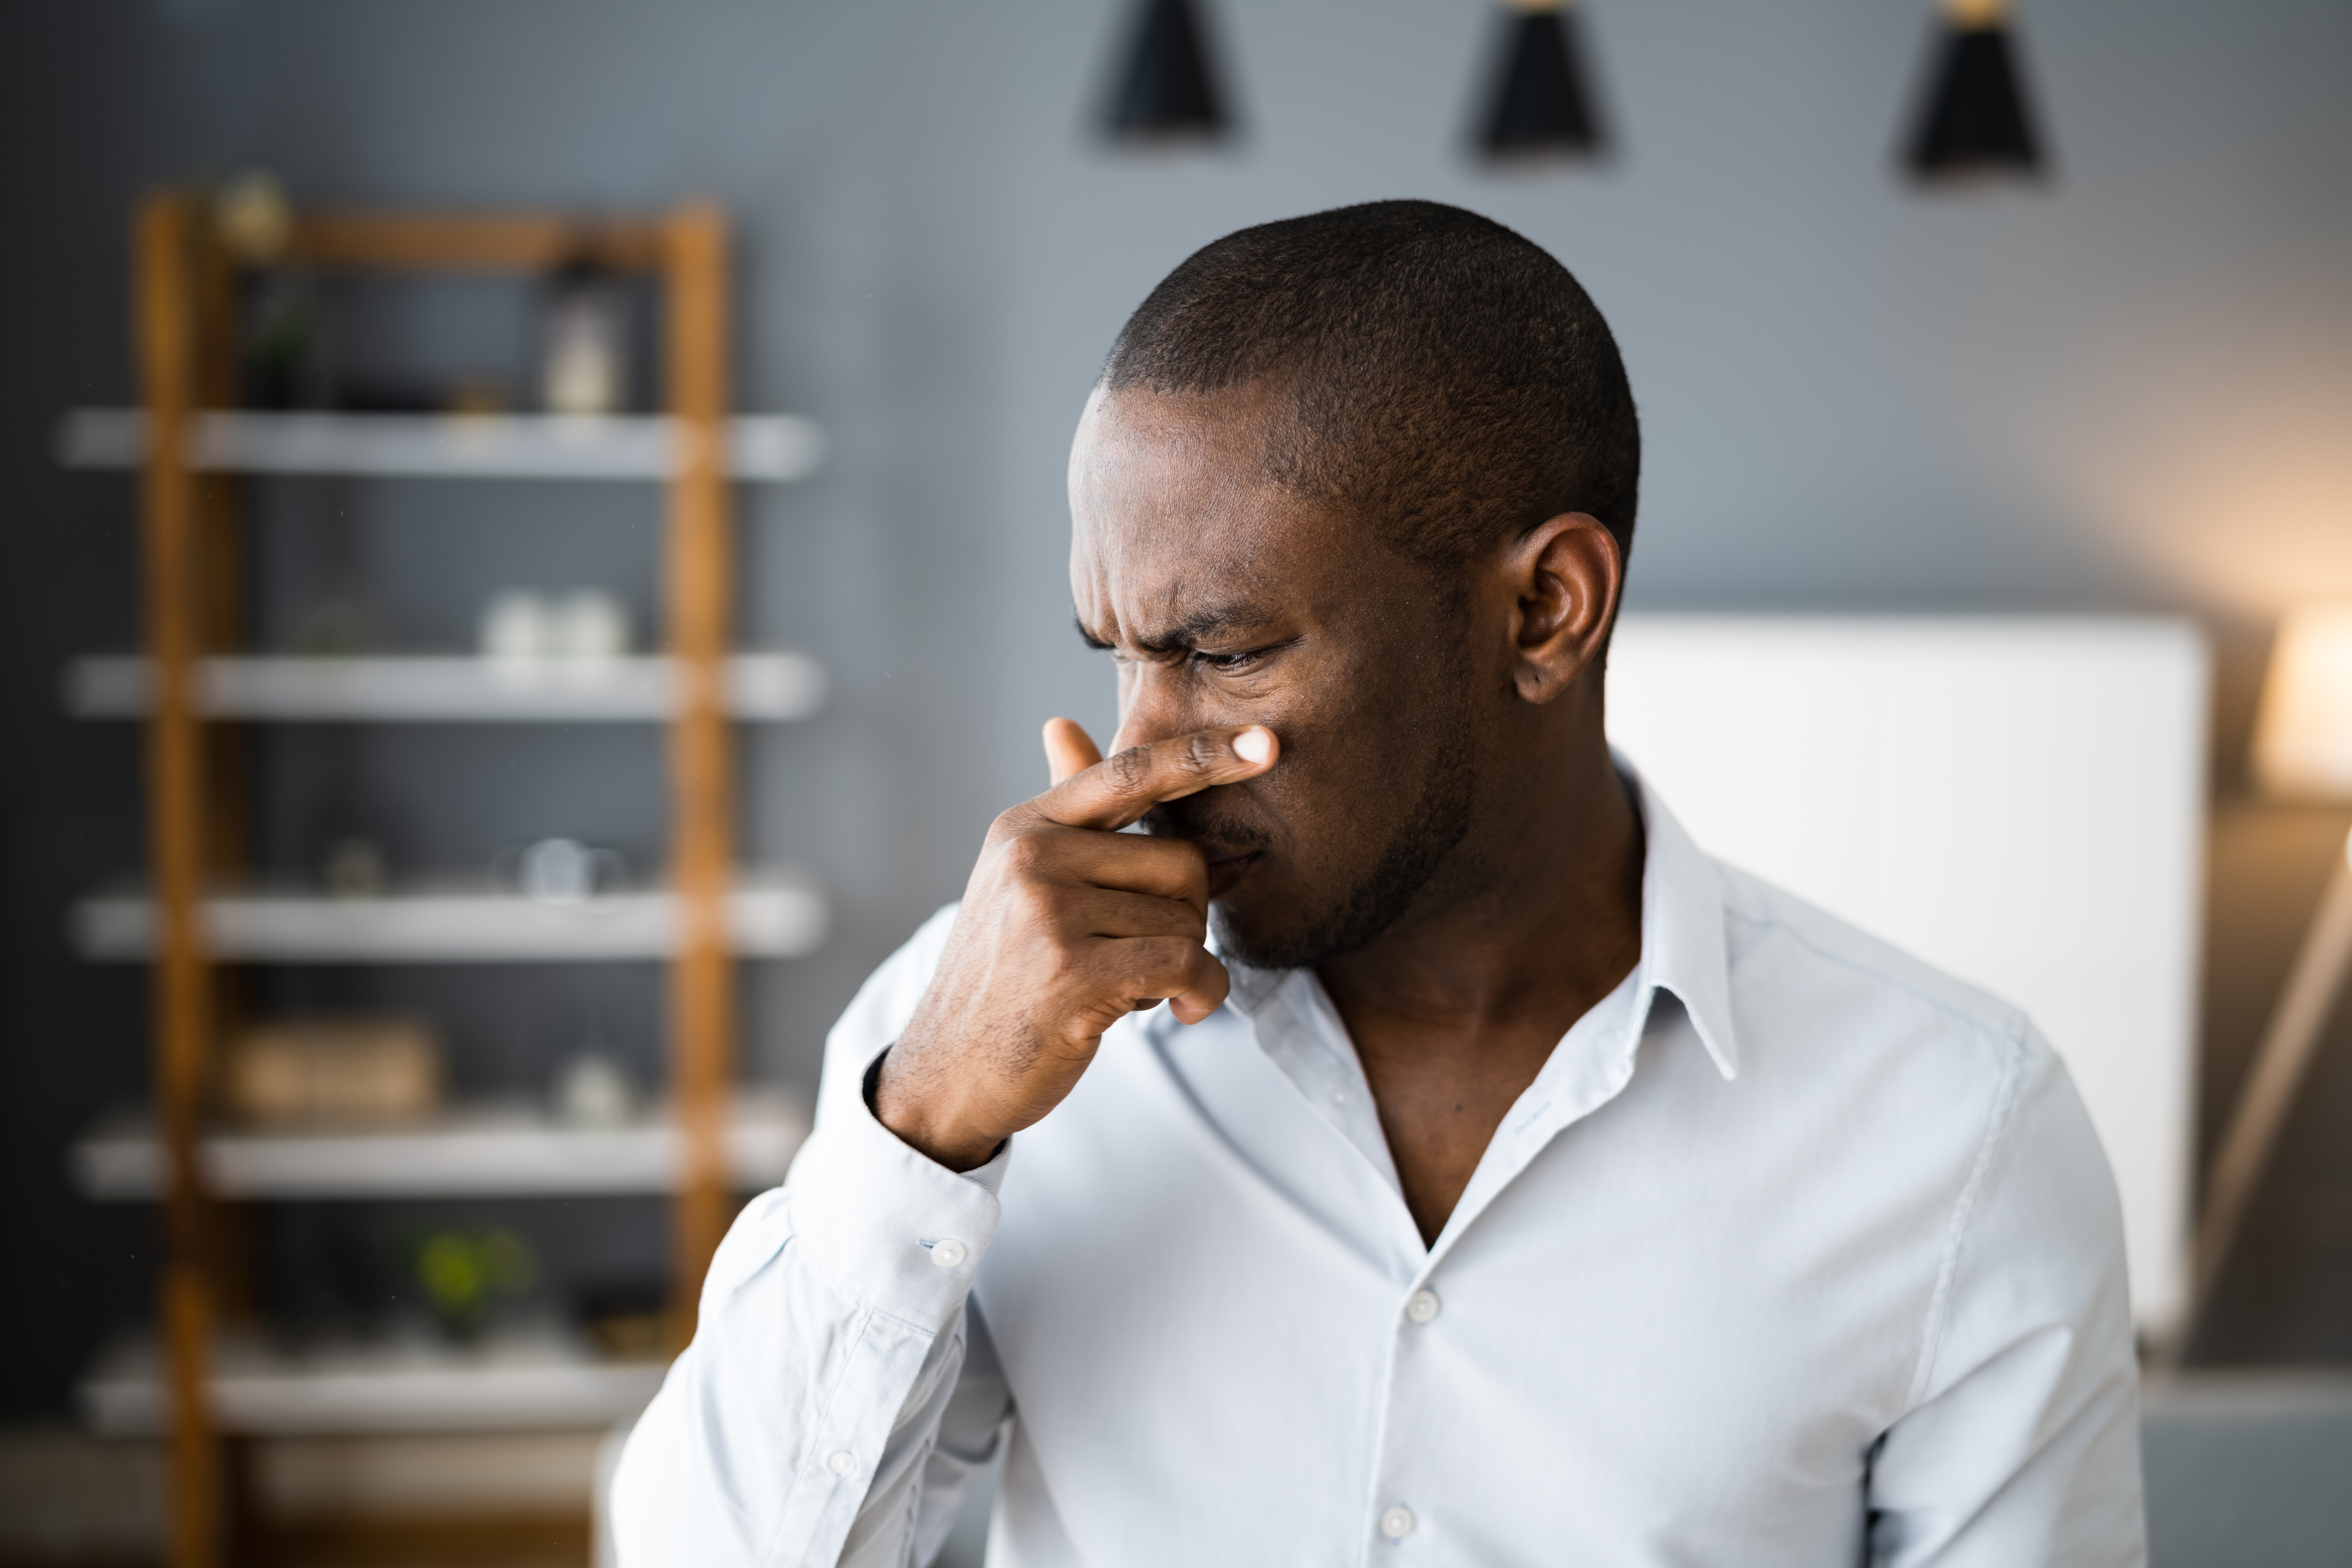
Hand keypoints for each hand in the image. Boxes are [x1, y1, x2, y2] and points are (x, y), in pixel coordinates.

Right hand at [874, 718, 1278, 1170]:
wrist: (948, 1070)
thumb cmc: (1004, 977)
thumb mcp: (1023, 882)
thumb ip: (1067, 817)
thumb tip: (1062, 723)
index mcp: (1027, 826)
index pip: (1131, 773)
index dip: (1204, 755)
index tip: (1269, 744)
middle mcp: (1033, 856)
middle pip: (1182, 862)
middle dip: (1184, 917)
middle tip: (1136, 956)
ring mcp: (1048, 912)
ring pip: (1188, 920)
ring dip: (1181, 965)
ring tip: (1124, 987)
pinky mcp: (1071, 971)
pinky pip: (1186, 964)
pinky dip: (1202, 994)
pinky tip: (1177, 1010)